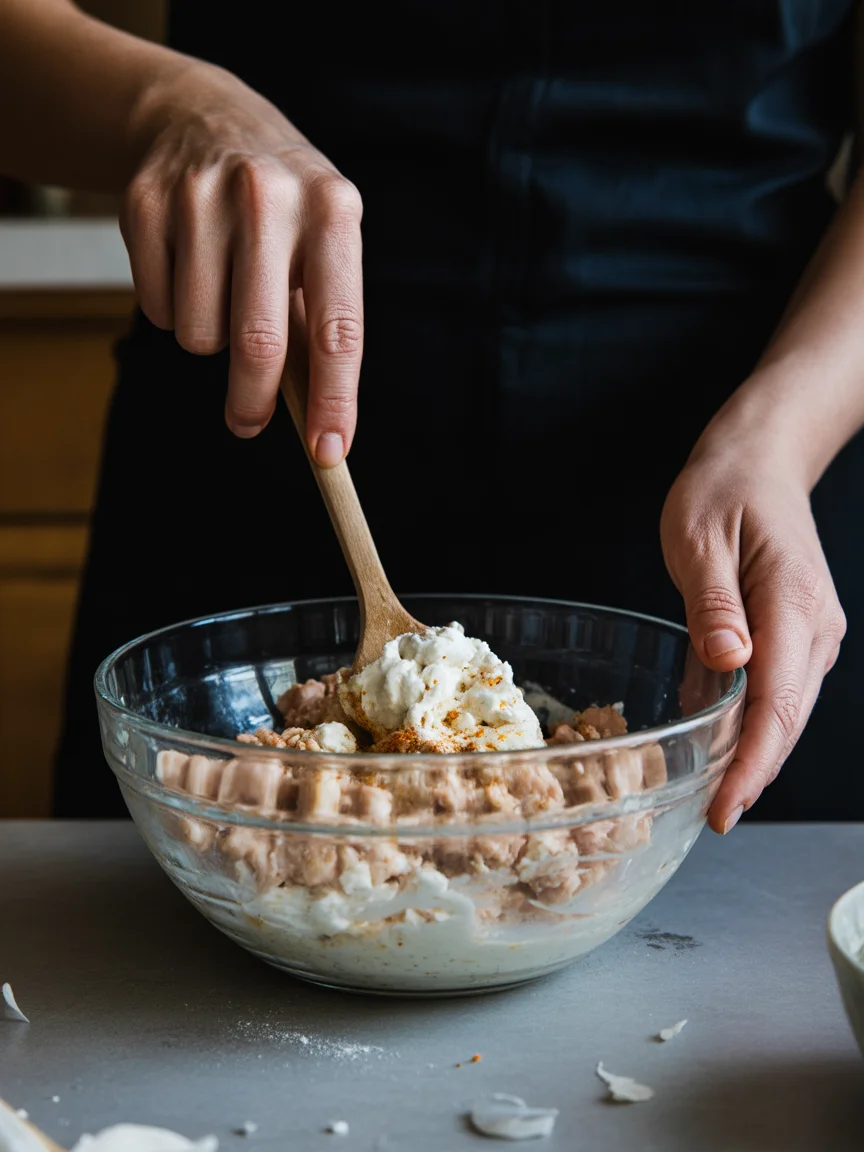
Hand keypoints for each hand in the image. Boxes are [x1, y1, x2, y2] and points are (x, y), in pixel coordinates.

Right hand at [121, 62, 361, 459]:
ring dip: (210, 343)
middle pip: (257, 343)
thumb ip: (318, 326)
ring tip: (222, 298)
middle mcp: (270, 197)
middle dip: (254, 400)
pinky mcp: (146, 202)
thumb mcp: (321, 245)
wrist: (203, 117)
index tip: (329, 452)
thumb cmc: (282, 209)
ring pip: (200, 334)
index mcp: (333, 211)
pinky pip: (157, 309)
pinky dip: (173, 312)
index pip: (337, 328)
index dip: (334, 399)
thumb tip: (317, 421)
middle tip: (248, 422)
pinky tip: (187, 270)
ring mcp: (202, 195)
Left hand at [660, 439, 845, 833]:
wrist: (760, 460)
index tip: (725, 808)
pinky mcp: (798, 633)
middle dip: (753, 774)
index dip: (753, 763)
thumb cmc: (724, 489)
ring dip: (754, 753)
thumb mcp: (699, 536)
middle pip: (788, 717)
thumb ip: (712, 604)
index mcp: (793, 601)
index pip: (778, 702)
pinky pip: (777, 689)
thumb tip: (730, 664)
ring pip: (786, 709)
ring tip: (714, 795)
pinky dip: (751, 721)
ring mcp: (812, 632)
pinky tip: (720, 745)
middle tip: (712, 818)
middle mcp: (815, 626)